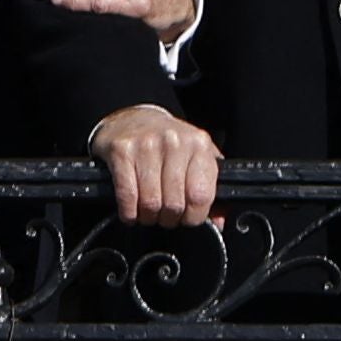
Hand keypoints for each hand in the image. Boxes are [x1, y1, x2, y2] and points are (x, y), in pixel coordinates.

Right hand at [90, 103, 220, 228]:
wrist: (133, 119)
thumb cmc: (167, 143)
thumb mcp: (195, 157)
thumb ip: (209, 188)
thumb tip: (218, 222)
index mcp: (198, 145)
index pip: (201, 195)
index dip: (194, 216)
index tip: (187, 218)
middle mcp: (174, 142)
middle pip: (174, 203)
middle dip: (169, 219)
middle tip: (165, 216)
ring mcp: (146, 145)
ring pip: (150, 203)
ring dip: (149, 217)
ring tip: (149, 212)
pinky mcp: (122, 151)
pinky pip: (128, 196)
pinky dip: (129, 212)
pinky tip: (131, 211)